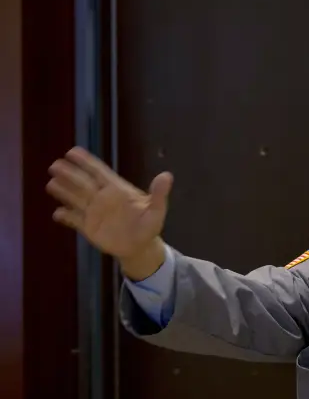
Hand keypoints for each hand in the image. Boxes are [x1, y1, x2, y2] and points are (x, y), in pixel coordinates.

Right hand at [46, 147, 171, 275]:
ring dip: (64, 191)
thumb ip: (159, 194)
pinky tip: (57, 213)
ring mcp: (94, 212)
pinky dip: (66, 217)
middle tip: (55, 165)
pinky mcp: (88, 227)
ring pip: (75, 198)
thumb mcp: (157, 210)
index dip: (86, 162)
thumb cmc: (149, 225)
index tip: (73, 151)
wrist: (140, 247)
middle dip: (70, 174)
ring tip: (51, 183)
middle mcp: (102, 198)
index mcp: (117, 190)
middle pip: (83, 183)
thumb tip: (167, 176)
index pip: (99, 172)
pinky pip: (74, 220)